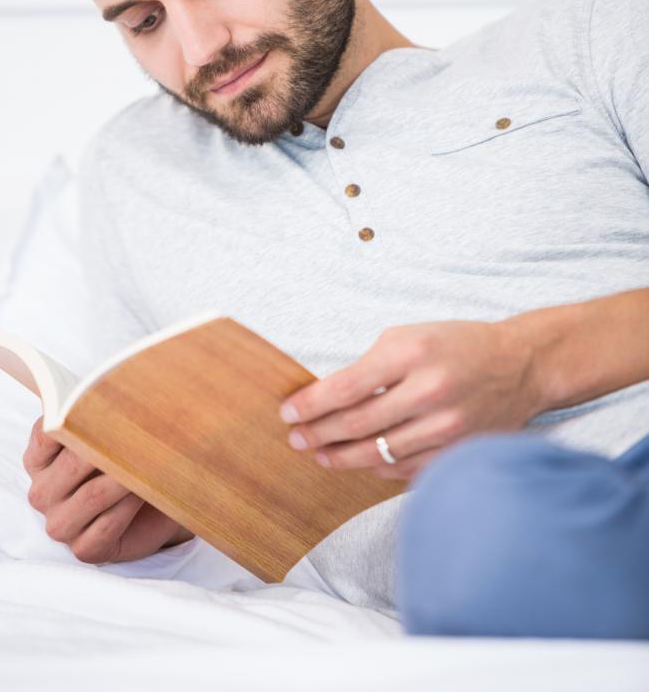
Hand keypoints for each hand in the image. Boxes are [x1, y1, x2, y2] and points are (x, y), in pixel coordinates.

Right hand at [23, 417, 193, 562]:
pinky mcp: (85, 549)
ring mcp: (61, 525)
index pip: (47, 434)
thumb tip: (99, 389)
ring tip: (148, 460)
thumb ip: (93, 411)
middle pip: (73, 464)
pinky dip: (130, 505)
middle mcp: (42, 494)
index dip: (75, 418)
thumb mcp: (107, 433)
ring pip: (93, 495)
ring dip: (125, 477)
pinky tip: (145, 491)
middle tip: (139, 432)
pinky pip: (107, 525)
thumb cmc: (124, 461)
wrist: (152, 503)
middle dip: (109, 446)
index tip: (102, 404)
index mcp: (38, 460)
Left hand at [280, 320, 541, 479]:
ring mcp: (446, 427)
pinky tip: (360, 462)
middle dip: (318, 434)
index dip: (310, 405)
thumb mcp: (409, 337)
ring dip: (341, 458)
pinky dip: (377, 469)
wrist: (520, 365)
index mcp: (411, 353)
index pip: (346, 387)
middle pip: (356, 425)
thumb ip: (370, 367)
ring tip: (320, 454)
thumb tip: (327, 399)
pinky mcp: (457, 452)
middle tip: (295, 438)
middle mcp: (429, 391)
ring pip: (378, 454)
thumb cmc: (456, 346)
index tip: (288, 413)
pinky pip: (405, 471)